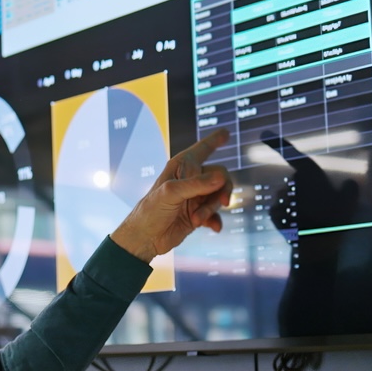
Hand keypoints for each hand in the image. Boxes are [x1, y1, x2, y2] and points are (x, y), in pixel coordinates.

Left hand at [111, 128, 232, 262]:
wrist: (145, 238)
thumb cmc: (150, 210)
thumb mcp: (171, 193)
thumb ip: (197, 184)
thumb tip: (222, 178)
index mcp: (180, 167)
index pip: (201, 150)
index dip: (214, 141)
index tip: (226, 132)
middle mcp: (190, 179)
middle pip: (220, 176)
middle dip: (221, 190)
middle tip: (223, 202)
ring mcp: (195, 197)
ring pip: (219, 196)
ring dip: (212, 209)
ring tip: (197, 219)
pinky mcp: (198, 213)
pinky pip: (217, 214)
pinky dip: (216, 220)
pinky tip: (213, 227)